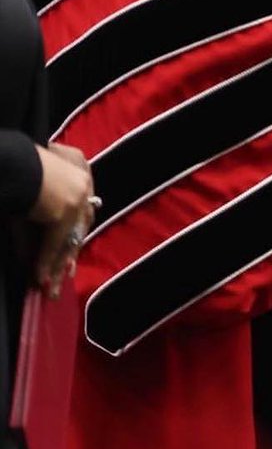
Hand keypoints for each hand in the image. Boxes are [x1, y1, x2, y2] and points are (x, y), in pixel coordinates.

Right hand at [29, 143, 94, 297]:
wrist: (10, 161)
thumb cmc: (16, 167)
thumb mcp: (30, 190)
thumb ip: (36, 216)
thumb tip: (37, 243)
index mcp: (78, 163)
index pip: (82, 204)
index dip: (76, 229)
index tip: (71, 249)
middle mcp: (83, 180)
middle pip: (81, 223)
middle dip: (71, 252)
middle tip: (66, 273)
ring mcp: (77, 197)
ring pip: (69, 237)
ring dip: (58, 264)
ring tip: (52, 288)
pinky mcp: (64, 212)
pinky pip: (55, 243)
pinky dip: (46, 262)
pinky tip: (41, 279)